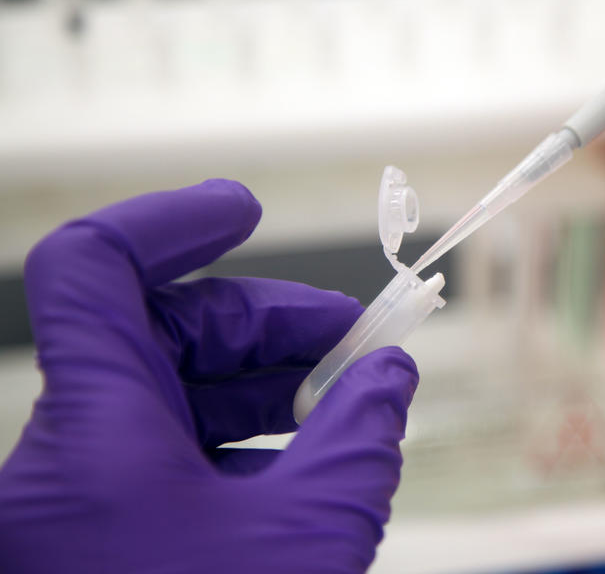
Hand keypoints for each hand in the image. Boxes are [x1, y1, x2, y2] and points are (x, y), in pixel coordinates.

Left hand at [0, 179, 417, 572]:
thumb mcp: (310, 531)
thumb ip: (359, 437)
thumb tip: (391, 374)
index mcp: (95, 429)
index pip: (92, 266)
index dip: (170, 220)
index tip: (249, 213)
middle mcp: (72, 448)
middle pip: (161, 328)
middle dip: (268, 322)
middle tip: (355, 338)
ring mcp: (87, 490)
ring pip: (170, 391)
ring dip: (265, 381)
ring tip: (347, 397)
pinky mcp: (106, 526)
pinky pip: (169, 450)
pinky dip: (242, 439)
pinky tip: (308, 454)